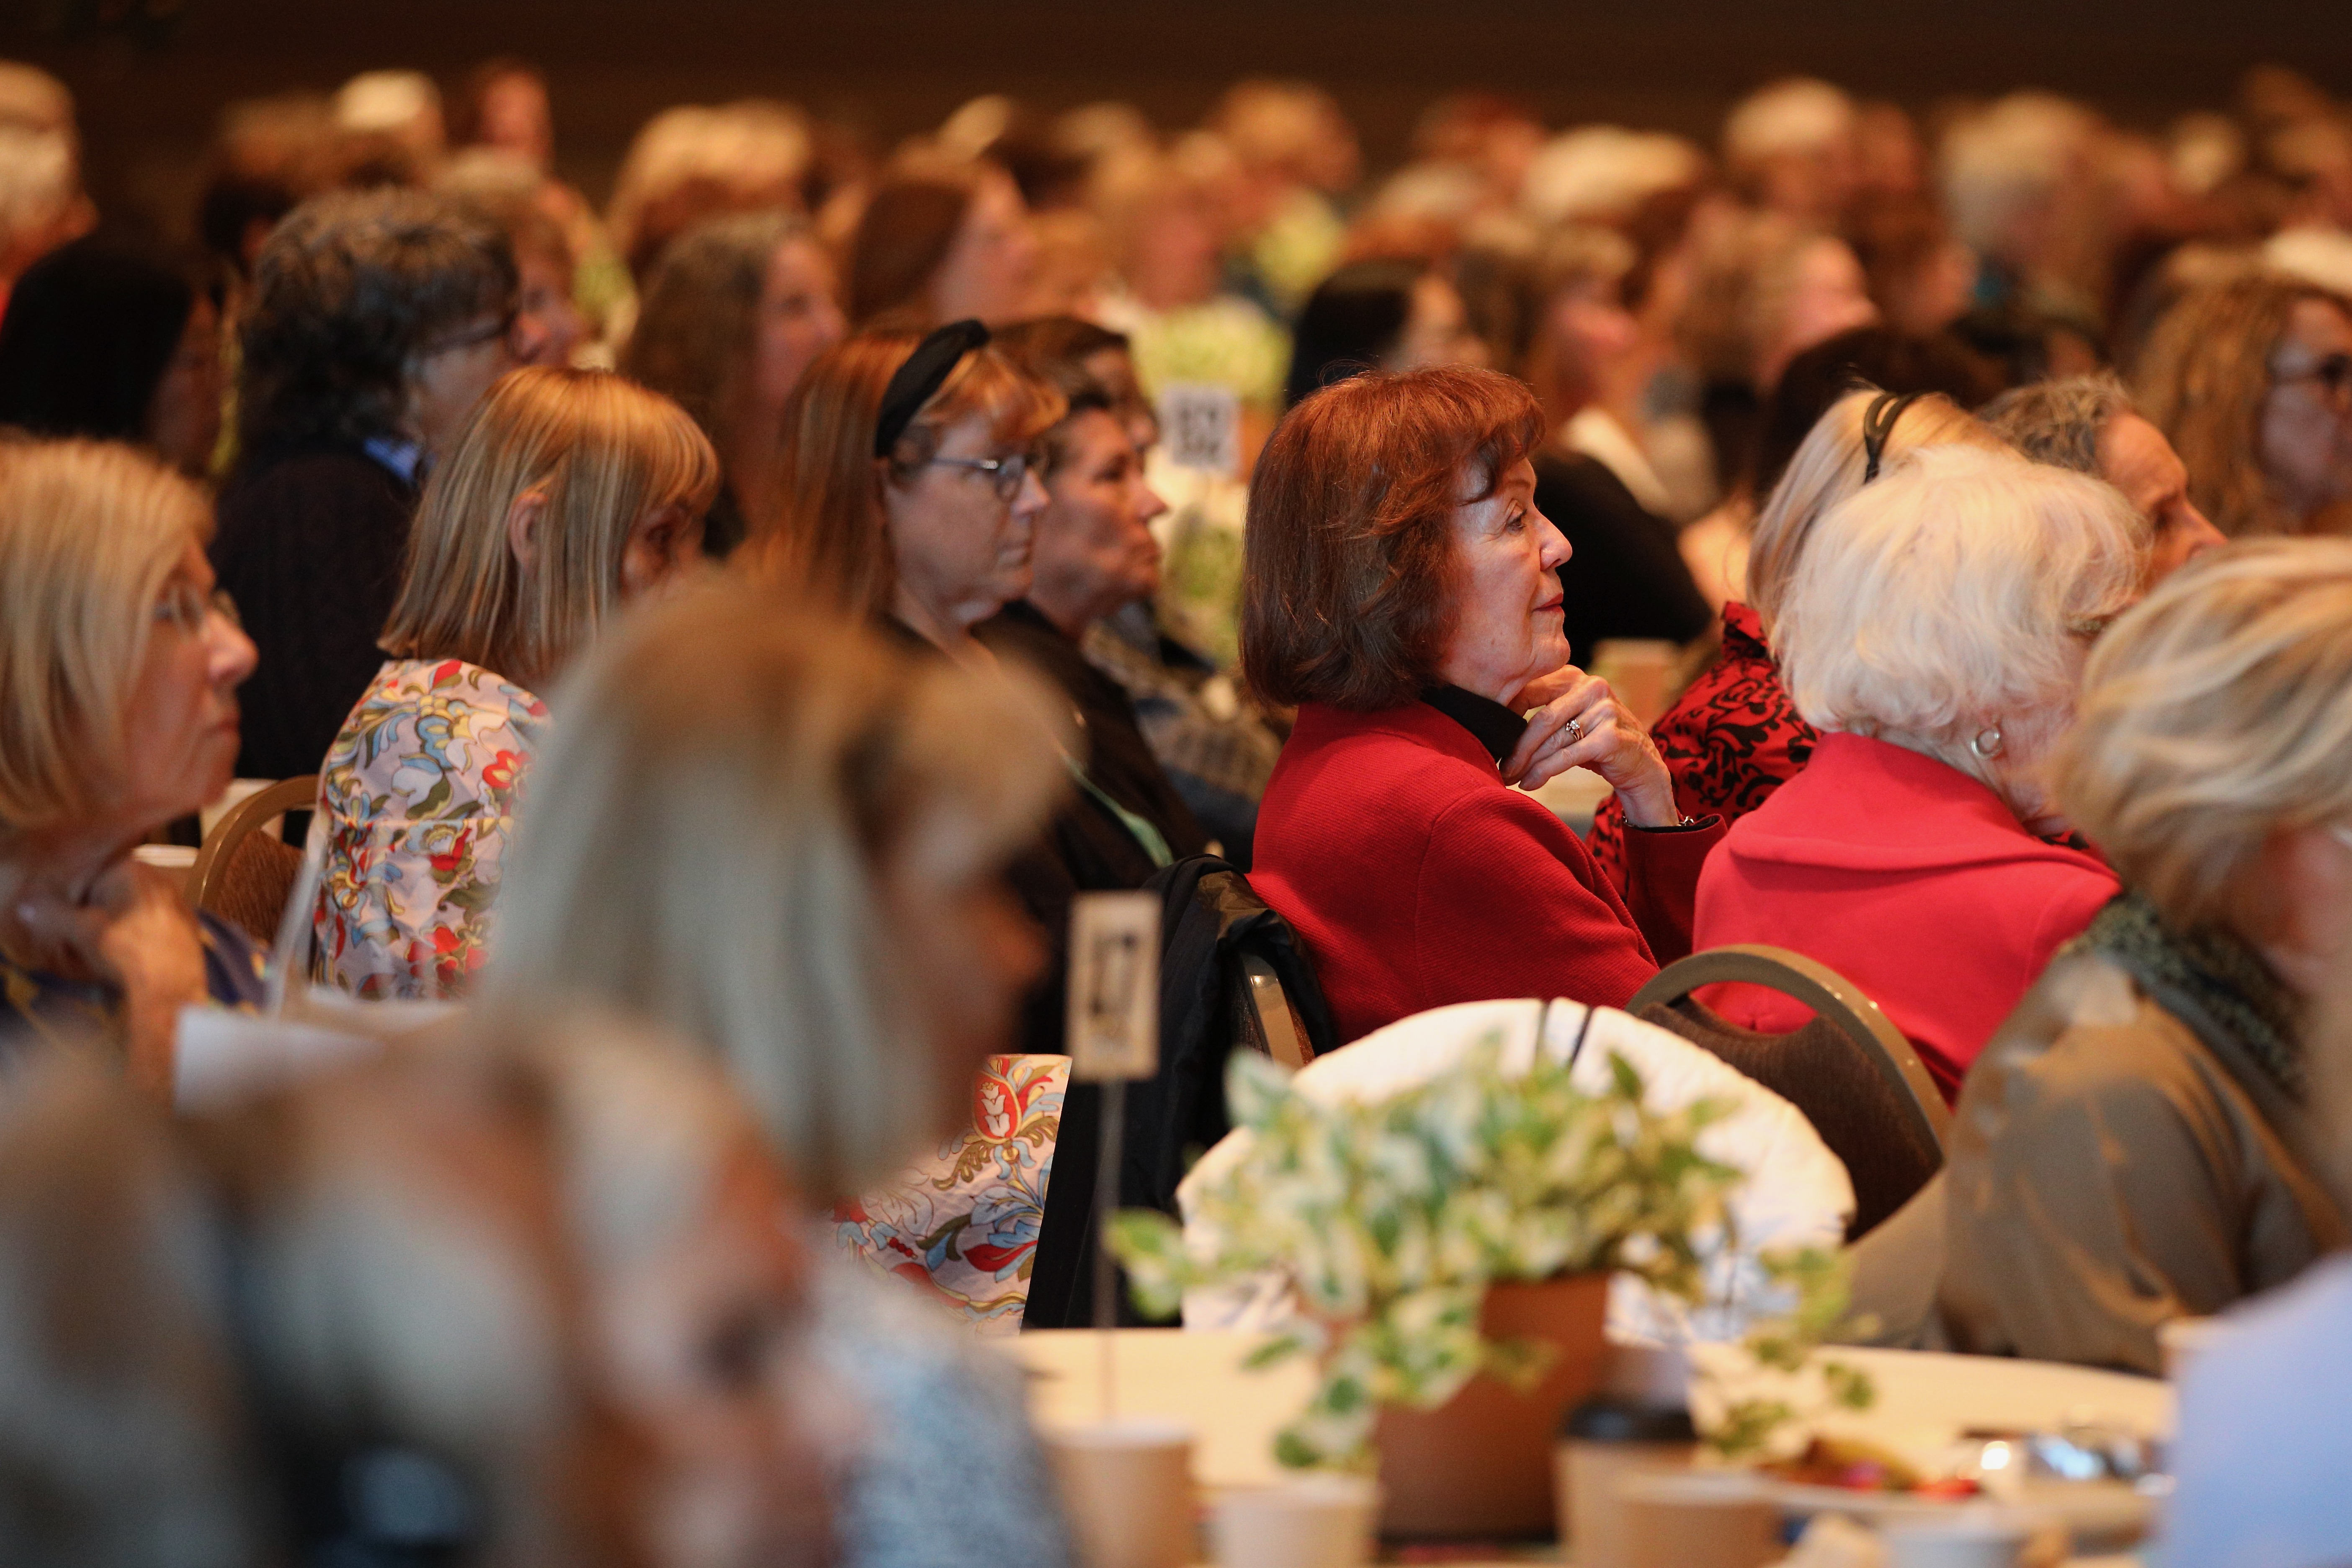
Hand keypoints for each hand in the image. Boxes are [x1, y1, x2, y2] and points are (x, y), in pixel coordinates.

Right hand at [9, 861, 204, 1095]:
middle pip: (113, 893)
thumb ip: (53, 914)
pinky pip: (151, 922)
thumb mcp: (81, 932)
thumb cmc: (125, 952)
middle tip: (87, 937)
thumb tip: (29, 906)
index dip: (75, 901)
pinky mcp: (186, 923)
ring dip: (117, 924)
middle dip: (98, 912)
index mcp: (132, 869)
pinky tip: (130, 953)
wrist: (170, 988)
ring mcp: (176, 900)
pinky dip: (138, 933)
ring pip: (132, 908)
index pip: (90, 878)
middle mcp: (159, 878)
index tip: (70, 921)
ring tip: (107, 949)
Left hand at [1503, 666, 1679, 825]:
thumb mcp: (1569, 720)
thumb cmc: (1595, 743)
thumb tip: (1494, 728)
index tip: (1488, 738)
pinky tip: (1529, 784)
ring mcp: (1605, 710)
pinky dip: (1543, 773)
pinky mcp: (1611, 736)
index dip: (1505, 716)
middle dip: (1516, 747)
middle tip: (1498, 767)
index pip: (1530, 690)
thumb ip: (1541, 714)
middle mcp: (1592, 687)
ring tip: (1510, 778)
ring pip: (1552, 740)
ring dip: (1527, 764)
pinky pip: (1567, 757)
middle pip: (1541, 718)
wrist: (1641, 765)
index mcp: (1575, 676)